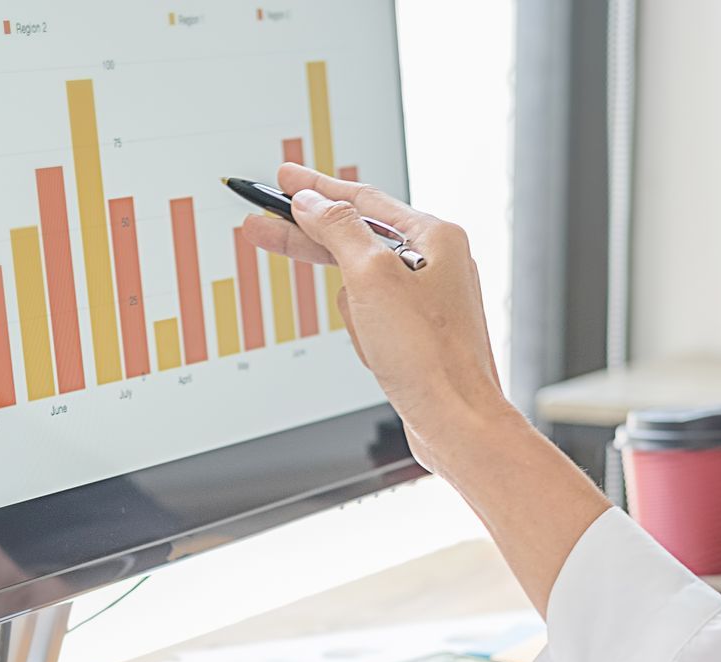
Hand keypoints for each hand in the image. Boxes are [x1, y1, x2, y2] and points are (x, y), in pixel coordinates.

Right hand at [239, 164, 509, 470]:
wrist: (456, 423)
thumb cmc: (429, 355)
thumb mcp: (372, 278)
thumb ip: (338, 230)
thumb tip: (311, 202)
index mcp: (435, 237)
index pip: (362, 199)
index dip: (316, 188)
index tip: (284, 179)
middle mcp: (436, 262)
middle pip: (356, 239)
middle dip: (313, 243)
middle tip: (264, 227)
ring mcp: (427, 300)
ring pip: (361, 288)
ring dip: (352, 311)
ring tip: (374, 338)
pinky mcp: (417, 334)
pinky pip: (372, 320)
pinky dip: (363, 334)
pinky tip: (376, 353)